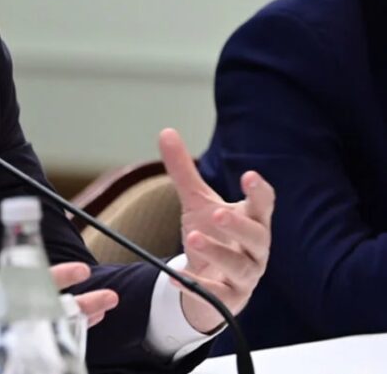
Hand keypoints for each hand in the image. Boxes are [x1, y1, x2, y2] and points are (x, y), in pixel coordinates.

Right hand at [0, 191, 117, 373]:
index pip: (21, 286)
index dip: (53, 278)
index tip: (79, 273)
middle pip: (39, 318)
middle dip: (76, 308)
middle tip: (104, 299)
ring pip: (36, 340)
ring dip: (67, 329)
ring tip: (94, 318)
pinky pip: (18, 360)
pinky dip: (43, 352)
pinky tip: (63, 345)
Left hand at [159, 128, 274, 332]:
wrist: (212, 280)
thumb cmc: (212, 234)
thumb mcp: (196, 202)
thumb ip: (183, 171)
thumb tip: (166, 132)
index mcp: (253, 221)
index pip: (264, 205)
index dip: (259, 192)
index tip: (249, 176)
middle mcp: (256, 249)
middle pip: (256, 237)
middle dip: (238, 225)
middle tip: (217, 212)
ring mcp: (246, 275)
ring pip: (239, 266)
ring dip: (217, 253)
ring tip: (192, 238)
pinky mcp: (230, 298)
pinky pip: (217, 295)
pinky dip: (198, 287)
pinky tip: (177, 278)